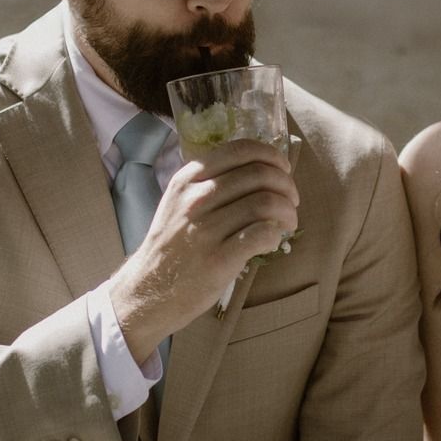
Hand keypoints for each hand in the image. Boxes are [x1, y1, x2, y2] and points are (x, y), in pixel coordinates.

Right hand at [110, 140, 298, 358]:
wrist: (148, 290)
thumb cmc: (171, 246)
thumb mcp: (179, 202)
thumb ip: (211, 182)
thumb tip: (259, 171)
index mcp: (188, 179)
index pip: (240, 150)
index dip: (271, 155)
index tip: (282, 169)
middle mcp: (195, 198)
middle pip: (259, 174)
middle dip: (286, 185)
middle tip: (291, 201)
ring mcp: (205, 229)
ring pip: (266, 202)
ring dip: (287, 211)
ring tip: (287, 223)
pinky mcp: (217, 258)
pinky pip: (262, 234)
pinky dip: (276, 234)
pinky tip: (273, 240)